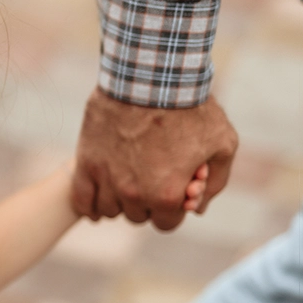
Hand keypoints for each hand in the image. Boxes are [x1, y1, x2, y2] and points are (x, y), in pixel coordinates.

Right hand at [72, 88, 237, 229]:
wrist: (151, 78)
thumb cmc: (191, 109)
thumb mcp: (222, 144)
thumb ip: (214, 182)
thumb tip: (196, 207)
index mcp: (167, 194)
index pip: (166, 223)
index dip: (173, 209)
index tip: (174, 191)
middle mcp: (134, 194)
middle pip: (136, 216)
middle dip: (147, 202)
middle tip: (152, 177)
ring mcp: (106, 179)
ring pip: (109, 209)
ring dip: (119, 201)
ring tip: (127, 180)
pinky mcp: (86, 162)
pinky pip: (81, 199)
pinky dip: (89, 204)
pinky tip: (97, 201)